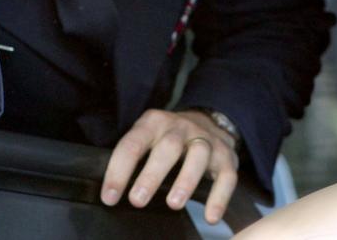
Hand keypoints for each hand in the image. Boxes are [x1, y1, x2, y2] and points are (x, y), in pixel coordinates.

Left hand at [101, 109, 239, 223]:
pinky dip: (219, 197)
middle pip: (167, 147)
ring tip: (173, 204)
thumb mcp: (147, 136)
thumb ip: (133, 156)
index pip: (132, 144)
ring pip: (198, 156)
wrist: (208, 120)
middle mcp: (180, 127)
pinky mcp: (226, 156)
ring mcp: (206, 140)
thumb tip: (109, 192)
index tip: (110, 197)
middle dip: (151, 175)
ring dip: (185, 180)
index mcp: (153, 123)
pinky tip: (210, 217)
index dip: (119, 171)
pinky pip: (226, 176)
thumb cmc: (167, 138)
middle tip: (137, 201)